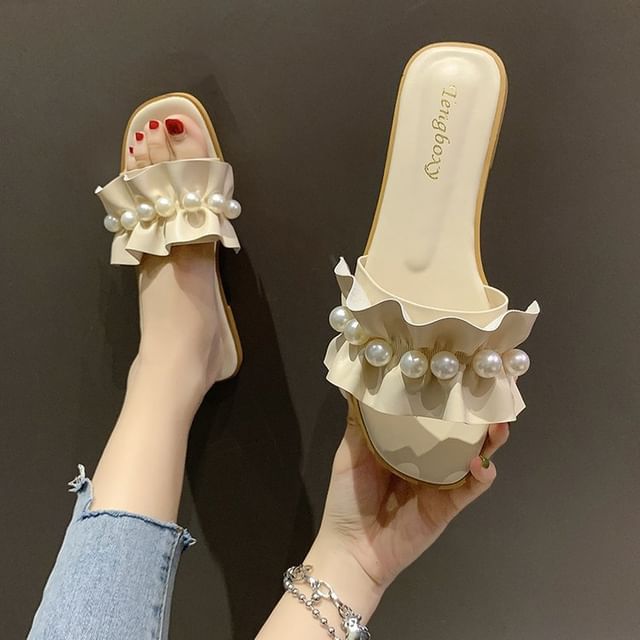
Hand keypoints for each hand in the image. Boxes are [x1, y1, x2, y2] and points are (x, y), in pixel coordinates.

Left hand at [315, 396, 509, 591]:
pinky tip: (481, 462)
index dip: (444, 397)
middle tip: (488, 392)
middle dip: (476, 414)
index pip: (430, 415)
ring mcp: (442, 483)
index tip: (454, 372)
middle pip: (459, 433)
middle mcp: (428, 460)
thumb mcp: (350, 452)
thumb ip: (359, 421)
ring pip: (474, 456)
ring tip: (499, 422)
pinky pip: (472, 488)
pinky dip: (482, 474)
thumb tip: (354, 383)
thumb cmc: (347, 498)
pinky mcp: (450, 505)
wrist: (351, 547)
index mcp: (405, 445)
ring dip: (490, 440)